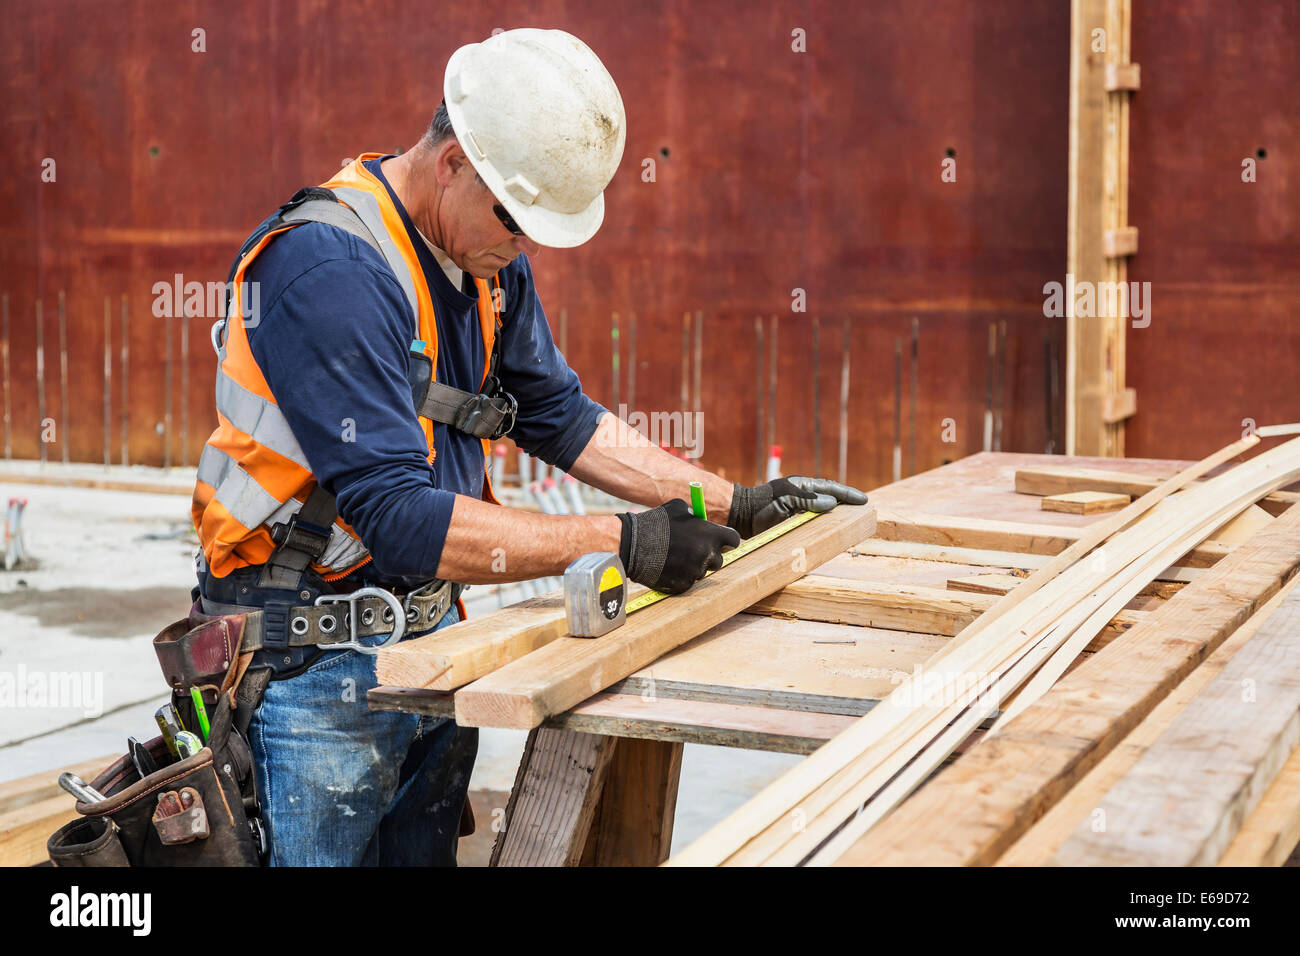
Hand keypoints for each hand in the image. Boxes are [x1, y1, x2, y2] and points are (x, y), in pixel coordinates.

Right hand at [617, 499, 740, 593]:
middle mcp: (707, 555)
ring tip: (673, 556)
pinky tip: (666, 566)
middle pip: (719, 560)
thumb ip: (695, 515)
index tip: (721, 541)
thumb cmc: (655, 523)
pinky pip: (687, 582)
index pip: (733, 540)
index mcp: (710, 534)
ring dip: (692, 566)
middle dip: (709, 556)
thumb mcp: (678, 508)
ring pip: (701, 572)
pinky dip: (679, 576)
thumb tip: (701, 519)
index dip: (727, 540)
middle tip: (694, 551)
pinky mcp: (683, 585)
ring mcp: (696, 572)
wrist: (632, 544)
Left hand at [726, 476, 868, 537]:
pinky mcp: (794, 519)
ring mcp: (799, 507)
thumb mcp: (785, 499)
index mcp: (802, 485)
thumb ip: (808, 500)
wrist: (744, 516)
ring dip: (839, 511)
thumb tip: (832, 503)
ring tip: (854, 517)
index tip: (863, 500)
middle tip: (864, 506)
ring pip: (824, 508)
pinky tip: (834, 528)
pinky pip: (815, 520)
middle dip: (847, 500)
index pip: (830, 488)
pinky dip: (827, 522)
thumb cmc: (762, 505)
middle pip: (830, 496)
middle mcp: (803, 494)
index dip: (848, 494)